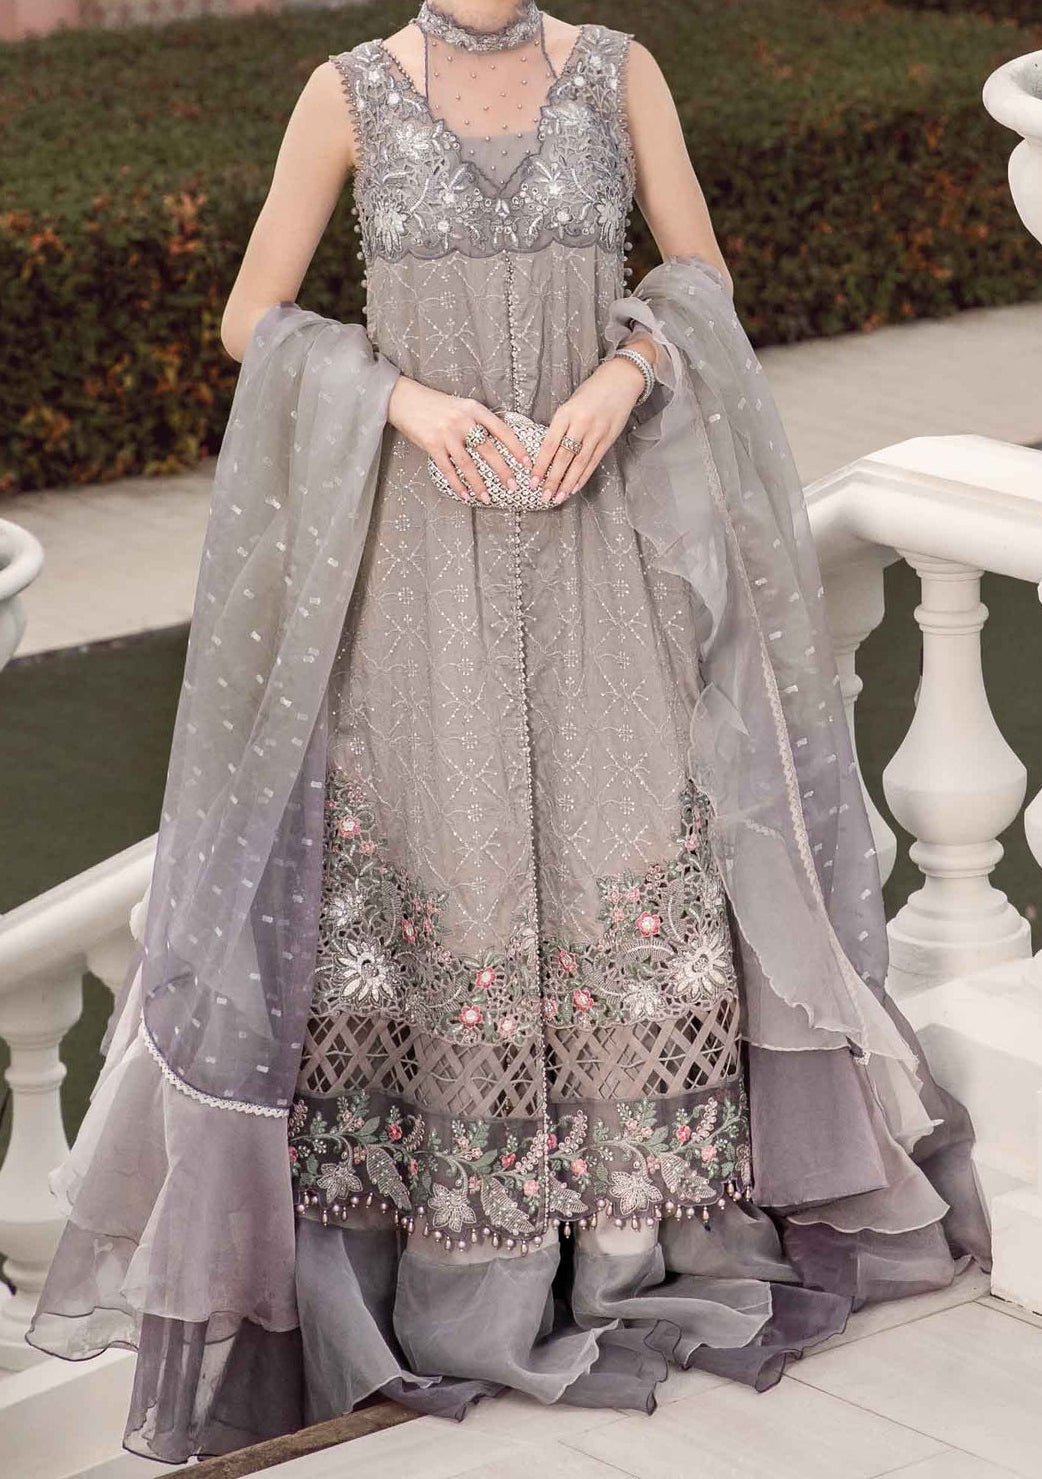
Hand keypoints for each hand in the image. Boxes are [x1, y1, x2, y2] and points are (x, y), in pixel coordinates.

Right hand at [387, 377, 532, 505]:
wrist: (406, 399)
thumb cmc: (437, 405)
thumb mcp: (462, 406)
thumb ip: (478, 421)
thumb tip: (498, 443)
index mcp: (474, 409)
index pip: (502, 430)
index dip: (516, 448)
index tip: (527, 463)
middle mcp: (462, 421)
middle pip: (488, 450)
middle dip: (502, 471)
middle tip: (513, 487)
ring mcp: (447, 433)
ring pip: (468, 464)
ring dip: (479, 484)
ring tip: (488, 498)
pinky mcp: (432, 444)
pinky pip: (448, 469)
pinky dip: (457, 484)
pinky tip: (465, 495)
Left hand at [528, 345, 653, 505]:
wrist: (620, 381)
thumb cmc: (591, 392)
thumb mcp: (571, 403)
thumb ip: (561, 425)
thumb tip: (547, 452)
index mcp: (566, 413)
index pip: (550, 444)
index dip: (540, 465)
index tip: (532, 481)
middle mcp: (581, 424)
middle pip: (564, 457)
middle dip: (552, 480)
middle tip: (544, 496)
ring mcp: (596, 432)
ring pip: (579, 463)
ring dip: (567, 483)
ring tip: (558, 497)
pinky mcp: (608, 439)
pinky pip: (593, 462)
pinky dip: (583, 476)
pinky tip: (575, 487)